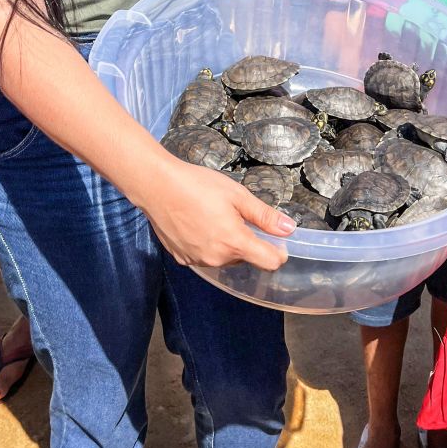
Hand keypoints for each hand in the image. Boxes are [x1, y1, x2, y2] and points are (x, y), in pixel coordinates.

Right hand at [144, 157, 294, 269]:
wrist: (157, 186)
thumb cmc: (198, 185)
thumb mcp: (237, 194)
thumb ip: (264, 216)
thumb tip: (289, 229)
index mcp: (234, 242)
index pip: (269, 262)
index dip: (278, 252)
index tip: (275, 239)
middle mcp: (217, 259)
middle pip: (245, 258)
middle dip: (246, 240)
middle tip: (234, 214)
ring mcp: (198, 261)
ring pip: (225, 258)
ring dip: (226, 243)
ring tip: (212, 216)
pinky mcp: (182, 259)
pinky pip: (205, 257)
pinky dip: (207, 245)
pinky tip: (197, 224)